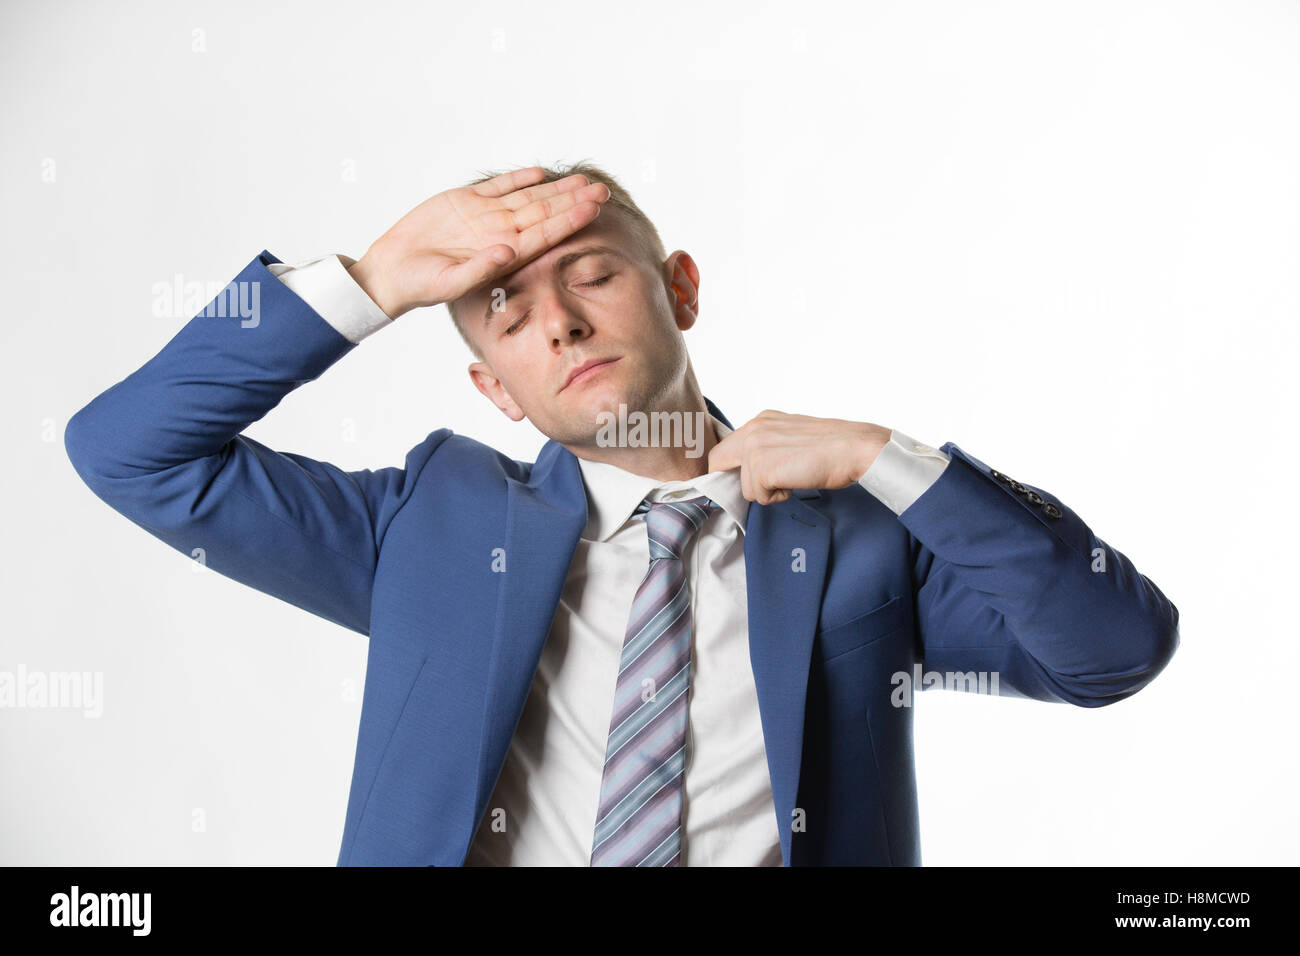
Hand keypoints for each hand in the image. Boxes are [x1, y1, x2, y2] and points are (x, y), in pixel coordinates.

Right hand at [347, 167, 610, 318]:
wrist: (391, 272)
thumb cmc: (419, 286)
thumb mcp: (449, 284)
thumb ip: (479, 269)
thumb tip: (506, 251)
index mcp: (502, 254)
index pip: (545, 235)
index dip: (570, 220)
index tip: (594, 209)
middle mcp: (500, 234)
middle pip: (545, 213)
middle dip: (574, 201)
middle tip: (602, 190)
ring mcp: (484, 217)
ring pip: (528, 197)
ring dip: (555, 189)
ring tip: (583, 181)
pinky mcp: (465, 201)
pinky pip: (498, 187)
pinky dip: (518, 178)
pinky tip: (540, 173)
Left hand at [707, 410, 890, 503]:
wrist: (855, 448)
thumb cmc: (834, 448)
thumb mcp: (793, 439)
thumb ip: (770, 448)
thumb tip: (754, 472)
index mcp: (762, 420)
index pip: (727, 448)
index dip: (730, 469)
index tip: (740, 482)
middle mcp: (754, 428)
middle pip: (718, 462)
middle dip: (735, 481)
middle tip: (763, 487)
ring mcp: (755, 446)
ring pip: (744, 486)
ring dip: (767, 491)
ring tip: (794, 478)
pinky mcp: (761, 467)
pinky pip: (758, 497)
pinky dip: (778, 497)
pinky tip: (796, 482)